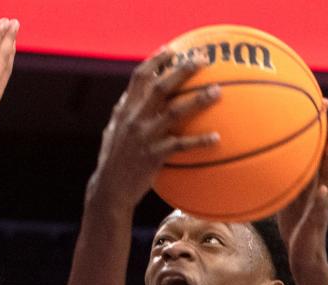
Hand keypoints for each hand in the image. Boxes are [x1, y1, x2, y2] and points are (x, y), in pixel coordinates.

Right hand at [91, 47, 219, 208]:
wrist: (110, 191)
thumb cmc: (113, 162)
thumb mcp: (113, 132)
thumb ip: (122, 113)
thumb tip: (128, 96)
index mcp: (125, 110)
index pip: (139, 77)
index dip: (156, 61)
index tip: (171, 50)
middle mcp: (134, 119)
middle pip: (161, 86)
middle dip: (183, 70)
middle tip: (203, 60)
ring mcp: (144, 137)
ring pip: (175, 112)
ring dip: (198, 100)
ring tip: (217, 92)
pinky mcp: (154, 156)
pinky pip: (181, 145)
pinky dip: (199, 141)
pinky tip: (216, 138)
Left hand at [276, 103, 327, 279]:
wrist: (303, 256)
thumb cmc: (294, 227)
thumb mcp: (285, 199)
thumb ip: (281, 180)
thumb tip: (260, 164)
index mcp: (313, 180)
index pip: (318, 148)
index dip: (320, 126)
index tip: (321, 101)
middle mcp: (321, 187)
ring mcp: (321, 202)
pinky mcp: (317, 220)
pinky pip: (319, 207)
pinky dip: (321, 197)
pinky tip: (323, 187)